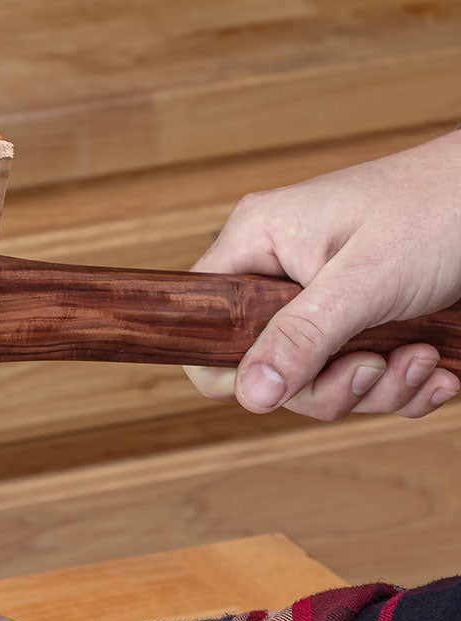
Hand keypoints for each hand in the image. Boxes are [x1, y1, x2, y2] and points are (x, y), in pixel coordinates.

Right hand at [185, 130, 460, 419]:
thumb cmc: (444, 207)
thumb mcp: (365, 280)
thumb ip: (301, 338)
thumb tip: (250, 395)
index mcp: (257, 245)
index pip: (203, 327)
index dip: (234, 370)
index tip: (290, 379)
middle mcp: (279, 276)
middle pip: (266, 370)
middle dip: (328, 385)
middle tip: (375, 367)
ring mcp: (320, 302)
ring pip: (316, 382)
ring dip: (377, 388)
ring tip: (423, 359)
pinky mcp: (360, 322)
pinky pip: (359, 379)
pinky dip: (400, 385)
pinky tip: (435, 367)